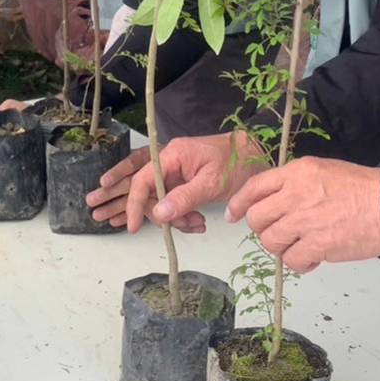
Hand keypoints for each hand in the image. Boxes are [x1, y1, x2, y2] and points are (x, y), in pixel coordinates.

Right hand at [89, 132, 267, 232]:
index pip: (143, 179)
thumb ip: (184, 197)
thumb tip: (159, 213)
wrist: (256, 156)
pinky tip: (197, 224)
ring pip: (158, 199)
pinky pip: (172, 202)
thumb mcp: (211, 182)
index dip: (134, 203)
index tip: (132, 226)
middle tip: (122, 217)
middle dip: (139, 207)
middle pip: (143, 187)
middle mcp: (169, 160)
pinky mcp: (183, 181)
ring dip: (173, 218)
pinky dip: (183, 216)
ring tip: (196, 225)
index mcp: (172, 154)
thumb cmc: (236, 163)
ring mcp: (175, 171)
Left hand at [227, 157, 379, 274]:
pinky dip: (300, 263)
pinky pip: (292, 260)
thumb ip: (296, 183)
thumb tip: (275, 202)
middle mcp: (295, 195)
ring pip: (271, 242)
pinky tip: (313, 258)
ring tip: (301, 245)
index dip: (238, 203)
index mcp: (296, 173)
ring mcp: (305, 221)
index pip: (255, 187)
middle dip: (263, 229)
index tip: (232, 215)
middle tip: (280, 233)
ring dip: (282, 247)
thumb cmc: (361, 188)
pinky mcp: (317, 245)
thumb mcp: (323, 170)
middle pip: (257, 219)